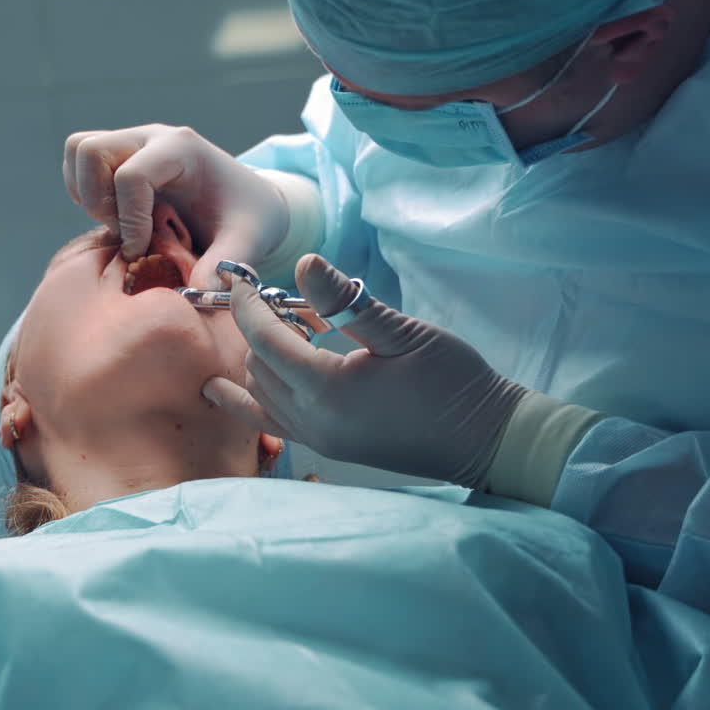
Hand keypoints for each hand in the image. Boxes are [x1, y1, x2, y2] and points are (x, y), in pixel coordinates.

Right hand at [63, 124, 288, 286]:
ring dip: (88, 194)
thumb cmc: (248, 217)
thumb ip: (223, 266)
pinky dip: (86, 192)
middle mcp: (152, 137)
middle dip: (98, 201)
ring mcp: (133, 142)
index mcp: (181, 149)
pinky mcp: (121, 155)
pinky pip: (79, 161)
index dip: (129, 219)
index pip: (132, 175)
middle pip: (90, 151)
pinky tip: (116, 218)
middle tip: (125, 233)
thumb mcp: (247, 241)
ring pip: (79, 151)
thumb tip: (196, 294)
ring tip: (118, 224)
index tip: (142, 250)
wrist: (248, 201)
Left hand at [203, 254, 527, 486]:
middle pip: (257, 366)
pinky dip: (247, 402)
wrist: (489, 440)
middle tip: (281, 297)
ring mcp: (320, 441)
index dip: (247, 305)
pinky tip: (220, 390)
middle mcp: (314, 423)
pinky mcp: (330, 447)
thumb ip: (346, 301)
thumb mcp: (402, 332)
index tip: (241, 278)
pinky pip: (272, 423)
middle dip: (258, 328)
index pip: (265, 340)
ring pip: (261, 394)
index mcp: (329, 391)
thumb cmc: (453, 382)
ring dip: (261, 358)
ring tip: (288, 327)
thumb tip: (302, 261)